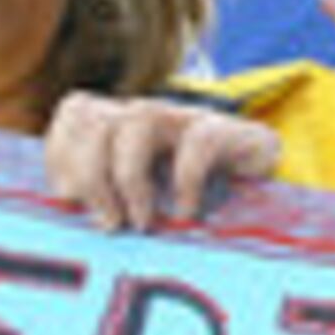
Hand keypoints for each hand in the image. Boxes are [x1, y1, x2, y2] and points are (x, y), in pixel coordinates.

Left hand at [42, 91, 282, 229]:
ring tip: (141, 222)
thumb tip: (66, 218)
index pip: (77, 111)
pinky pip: (198, 142)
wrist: (272, 202)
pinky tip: (187, 213)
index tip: (69, 200)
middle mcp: (150, 116)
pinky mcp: (228, 134)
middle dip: (91, 174)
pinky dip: (185, 181)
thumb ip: (104, 205)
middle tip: (109, 223)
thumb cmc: (192, 210)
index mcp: (124, 126)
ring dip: (130, 177)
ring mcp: (188, 120)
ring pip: (139, 118)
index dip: (62, 152)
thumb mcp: (139, 208)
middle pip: (97, 116)